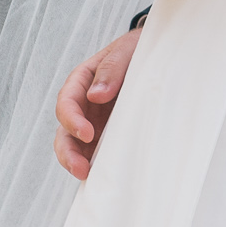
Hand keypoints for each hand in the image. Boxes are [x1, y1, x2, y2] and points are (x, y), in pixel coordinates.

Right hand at [53, 27, 142, 179]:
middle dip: (68, 151)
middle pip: (65, 130)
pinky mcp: (110, 134)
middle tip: (81, 168)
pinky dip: (97, 164)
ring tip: (88, 176)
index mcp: (83, 81)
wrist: (160, 54)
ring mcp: (96, 121)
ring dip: (78, 162)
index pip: (67, 101)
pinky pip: (98, 151)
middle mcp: (84, 103)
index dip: (72, 119)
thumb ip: (111, 68)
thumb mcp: (126, 51)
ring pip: (77, 145)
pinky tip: (105, 175)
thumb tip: (95, 95)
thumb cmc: (139, 50)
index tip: (87, 133)